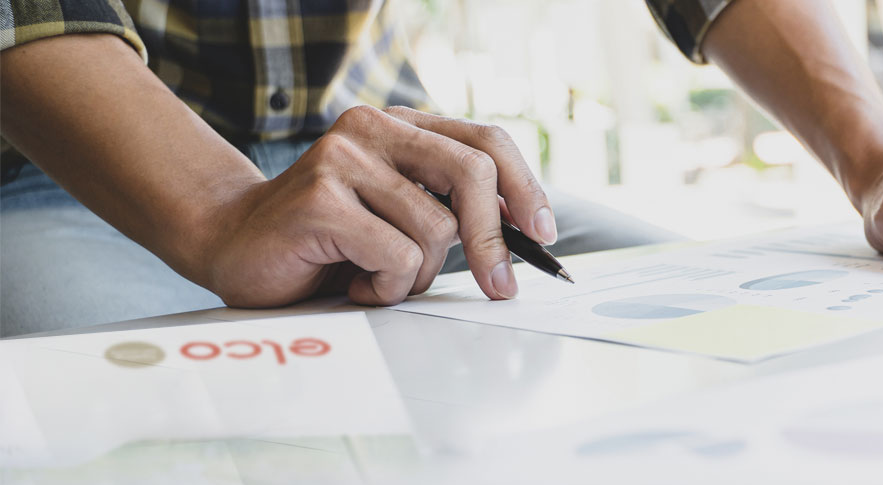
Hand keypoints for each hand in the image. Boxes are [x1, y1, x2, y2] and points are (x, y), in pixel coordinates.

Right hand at [192, 106, 554, 306]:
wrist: (230, 243)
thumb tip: (526, 233)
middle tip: (499, 285)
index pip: (486, 141)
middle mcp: (371, 128)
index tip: (543, 232)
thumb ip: (450, 207)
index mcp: (399, 126)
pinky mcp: (321, 199)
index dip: (524, 187)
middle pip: (472, 172)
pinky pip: (396, 255)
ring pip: (435, 228)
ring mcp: (343, 159)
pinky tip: (354, 282)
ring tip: (378, 277)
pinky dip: (386, 285)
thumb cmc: (323, 239)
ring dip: (418, 274)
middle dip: (495, 240)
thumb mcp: (400, 215)